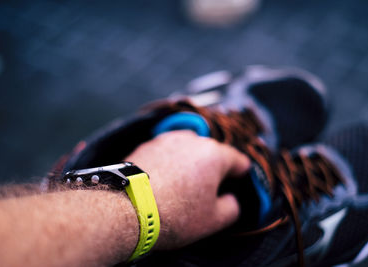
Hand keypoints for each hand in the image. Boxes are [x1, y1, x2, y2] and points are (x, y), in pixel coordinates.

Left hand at [125, 130, 249, 249]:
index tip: (235, 184)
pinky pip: (168, 152)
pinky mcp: (147, 144)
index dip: (240, 175)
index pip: (238, 160)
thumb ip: (232, 207)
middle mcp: (192, 140)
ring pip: (189, 149)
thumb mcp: (214, 220)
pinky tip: (163, 181)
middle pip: (212, 153)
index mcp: (215, 154)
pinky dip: (170, 162)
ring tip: (182, 186)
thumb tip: (231, 199)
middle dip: (213, 169)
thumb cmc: (174, 214)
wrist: (128, 208)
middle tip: (206, 192)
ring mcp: (168, 139)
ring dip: (190, 163)